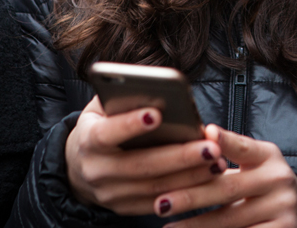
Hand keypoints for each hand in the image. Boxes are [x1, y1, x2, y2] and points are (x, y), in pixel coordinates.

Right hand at [65, 96, 226, 214]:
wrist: (78, 165)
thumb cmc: (102, 125)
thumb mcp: (102, 107)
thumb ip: (124, 97)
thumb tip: (157, 89)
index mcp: (87, 140)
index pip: (107, 133)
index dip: (130, 124)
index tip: (156, 113)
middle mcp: (96, 170)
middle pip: (140, 165)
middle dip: (179, 156)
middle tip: (211, 146)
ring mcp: (109, 193)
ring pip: (154, 187)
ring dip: (189, 176)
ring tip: (217, 160)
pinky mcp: (124, 208)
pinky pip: (158, 203)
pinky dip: (184, 191)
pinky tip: (208, 177)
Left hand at [155, 125, 296, 227]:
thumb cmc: (265, 185)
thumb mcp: (255, 164)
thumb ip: (230, 152)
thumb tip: (198, 135)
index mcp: (268, 156)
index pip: (242, 146)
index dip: (223, 141)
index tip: (203, 133)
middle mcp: (278, 180)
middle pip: (227, 189)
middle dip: (190, 196)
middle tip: (161, 203)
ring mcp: (282, 208)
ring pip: (229, 220)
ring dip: (195, 225)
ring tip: (168, 227)